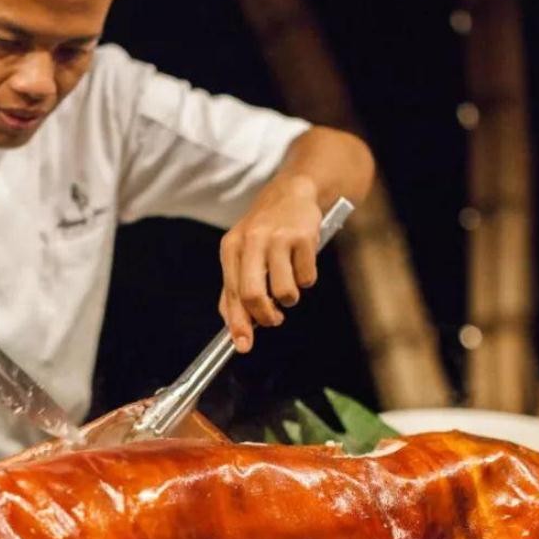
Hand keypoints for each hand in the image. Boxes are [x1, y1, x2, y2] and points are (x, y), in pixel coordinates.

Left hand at [218, 175, 321, 352]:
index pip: (232, 293)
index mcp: (232, 248)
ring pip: (284, 292)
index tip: (243, 345)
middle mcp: (252, 241)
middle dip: (265, 316)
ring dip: (289, 299)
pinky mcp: (304, 237)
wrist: (292, 193)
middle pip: (252, 295)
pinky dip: (306, 280)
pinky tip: (301, 263)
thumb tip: (235, 328)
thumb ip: (235, 289)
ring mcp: (278, 238)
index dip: (238, 323)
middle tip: (273, 319)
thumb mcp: (242, 253)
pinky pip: (307, 279)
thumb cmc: (265, 231)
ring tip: (288, 283)